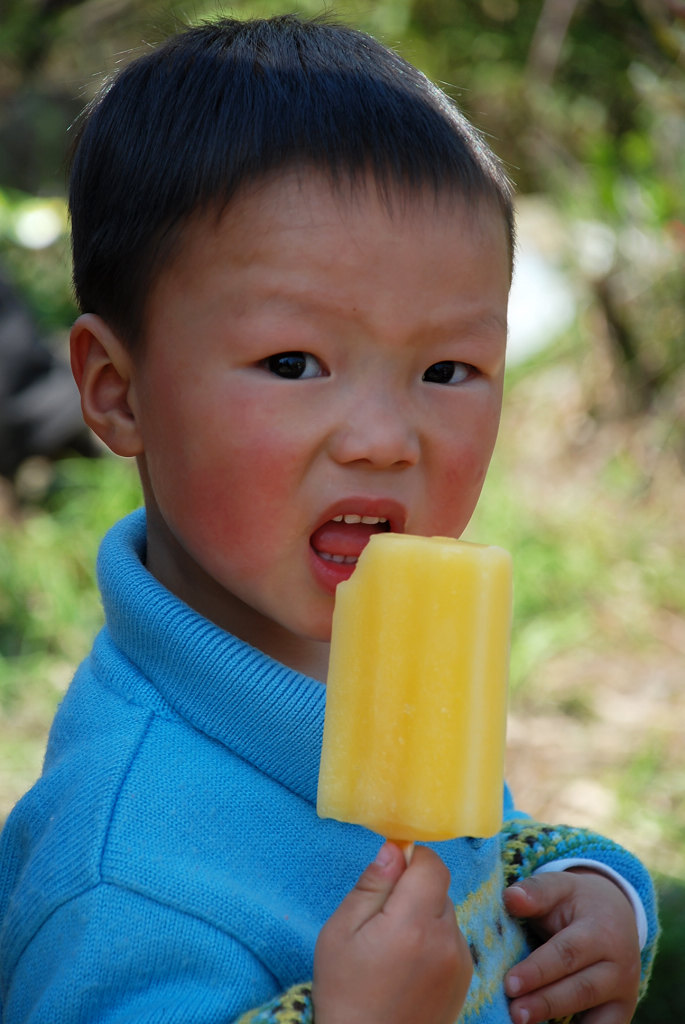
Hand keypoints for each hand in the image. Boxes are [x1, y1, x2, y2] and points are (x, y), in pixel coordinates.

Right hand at [313, 841, 472, 1023]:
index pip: (432, 864)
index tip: (390, 873)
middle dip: (413, 890)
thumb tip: (393, 849)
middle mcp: (445, 940)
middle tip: (382, 919)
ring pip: (446, 912)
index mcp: (413, 924)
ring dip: (424, 915)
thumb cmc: (345, 993)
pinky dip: (434, 939)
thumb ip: (371, 886)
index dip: (411, 859)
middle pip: (439, 887)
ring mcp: (460, 961)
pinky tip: (410, 965)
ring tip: (394, 948)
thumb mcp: (340, 932)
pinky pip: (452, 938)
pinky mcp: (465, 978)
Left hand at [503, 869, 640, 1023]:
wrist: (615, 914)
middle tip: (515, 1013)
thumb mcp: (559, 887)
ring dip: (559, 1022)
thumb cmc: (576, 902)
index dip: (538, 970)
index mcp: (602, 930)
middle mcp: (619, 966)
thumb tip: (511, 898)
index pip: (568, 953)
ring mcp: (624, 993)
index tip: (510, 984)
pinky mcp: (620, 1012)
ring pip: (596, 1018)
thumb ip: (536, 892)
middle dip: (546, 1003)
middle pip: (582, 989)